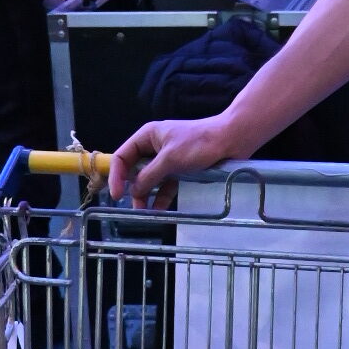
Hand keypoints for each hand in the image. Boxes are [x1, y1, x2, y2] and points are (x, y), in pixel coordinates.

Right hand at [108, 115, 239, 208]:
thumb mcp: (170, 159)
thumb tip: (134, 191)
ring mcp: (168, 159)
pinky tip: (159, 210)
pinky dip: (162, 197)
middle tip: (134, 207)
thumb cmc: (199, 143)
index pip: (122, 156)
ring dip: (147, 195)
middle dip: (133, 188)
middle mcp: (154, 147)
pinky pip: (166, 185)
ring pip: (151, 180)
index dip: (116, 176)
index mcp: (147, 136)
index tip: (116, 194)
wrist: (232, 140)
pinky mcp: (181, 169)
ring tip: (145, 212)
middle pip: (135, 170)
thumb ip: (149, 176)